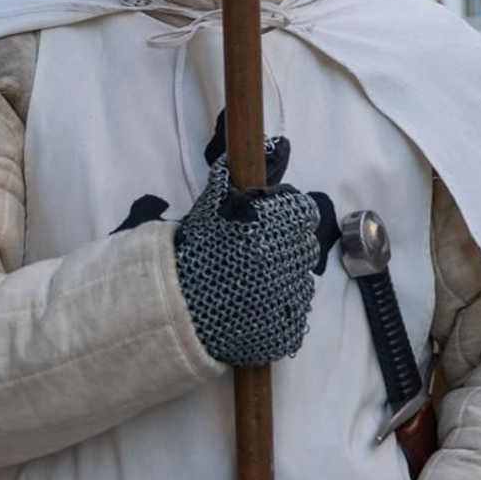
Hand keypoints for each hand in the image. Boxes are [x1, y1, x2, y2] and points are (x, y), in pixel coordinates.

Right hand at [174, 140, 321, 366]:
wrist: (176, 314)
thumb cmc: (191, 255)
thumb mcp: (208, 211)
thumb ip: (229, 182)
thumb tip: (259, 149)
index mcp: (273, 227)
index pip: (304, 212)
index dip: (287, 216)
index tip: (269, 223)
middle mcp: (287, 261)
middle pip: (304, 246)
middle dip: (285, 248)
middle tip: (255, 256)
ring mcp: (289, 299)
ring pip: (300, 282)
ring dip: (283, 281)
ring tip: (248, 286)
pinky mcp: (287, 330)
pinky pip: (294, 315)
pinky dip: (278, 312)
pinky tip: (252, 309)